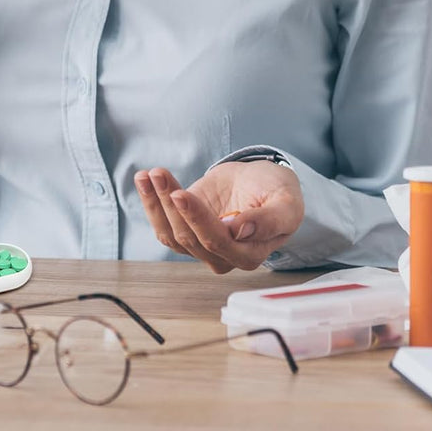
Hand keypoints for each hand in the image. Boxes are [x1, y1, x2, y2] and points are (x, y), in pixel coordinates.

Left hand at [134, 161, 304, 272]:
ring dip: (155, 203)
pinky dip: (151, 202)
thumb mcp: (286, 203)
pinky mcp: (186, 231)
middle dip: (170, 204)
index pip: (216, 240)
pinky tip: (145, 181)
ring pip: (171, 232)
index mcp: (249, 254)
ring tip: (148, 175)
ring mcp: (201, 246)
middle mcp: (223, 257)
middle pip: (188, 236)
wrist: (261, 182)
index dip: (196, 219)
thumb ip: (270, 220)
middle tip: (158, 174)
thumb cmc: (277, 193)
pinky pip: (164, 223)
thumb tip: (239, 231)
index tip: (180, 194)